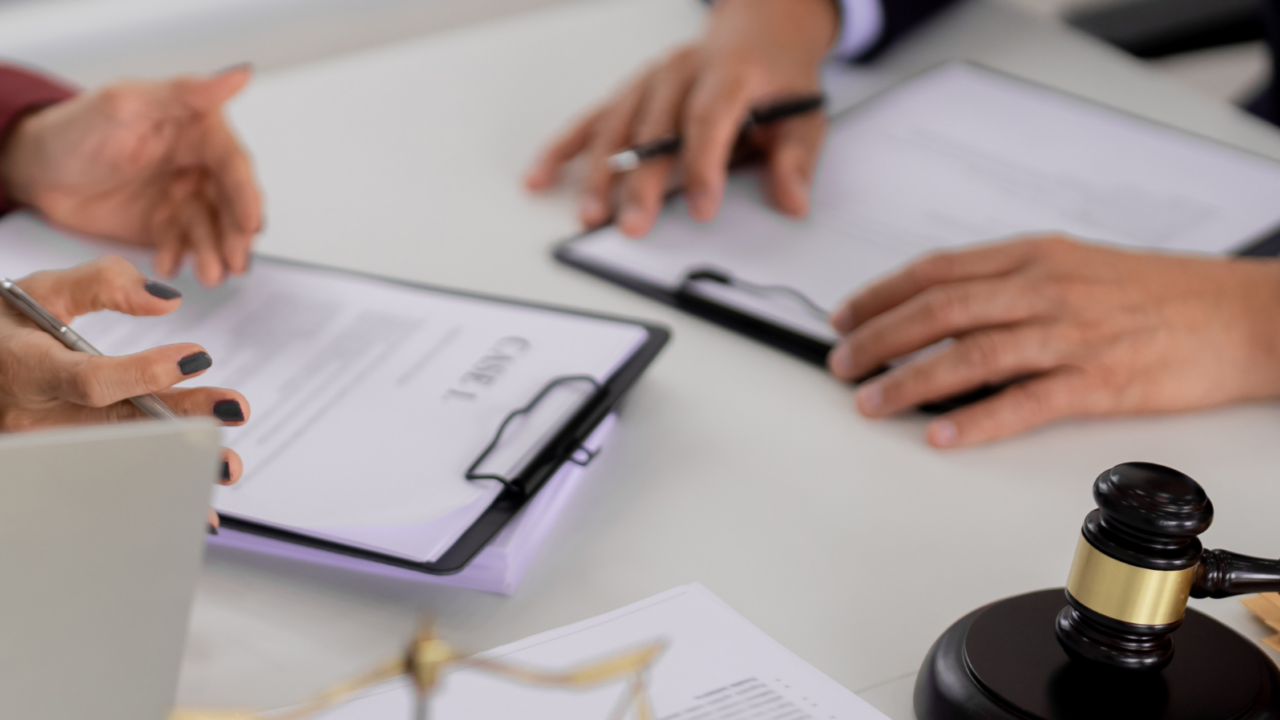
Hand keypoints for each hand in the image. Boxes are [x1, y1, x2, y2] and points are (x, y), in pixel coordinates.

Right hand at [0, 256, 249, 525]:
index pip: (91, 381)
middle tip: (234, 414)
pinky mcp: (61, 463)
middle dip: (181, 423)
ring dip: (178, 465)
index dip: (146, 372)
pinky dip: (157, 488)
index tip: (199, 357)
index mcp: (29, 370)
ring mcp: (48, 448)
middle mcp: (37, 417)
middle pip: (119, 425)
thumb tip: (167, 300)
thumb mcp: (45, 290)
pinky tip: (198, 505)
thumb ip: (104, 282)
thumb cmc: (10, 328)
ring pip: (121, 458)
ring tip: (226, 466)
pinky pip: (114, 475)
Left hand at [2, 67, 262, 287]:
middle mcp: (197, 164)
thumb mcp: (126, 105)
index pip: (233, 164)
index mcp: (197, 130)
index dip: (246, 195)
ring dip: (213, 252)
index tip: (251, 223)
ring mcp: (182, 197)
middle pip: (231, 203)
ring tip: (207, 274)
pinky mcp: (165, 226)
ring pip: (212, 229)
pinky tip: (169, 264)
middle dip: (235, 235)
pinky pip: (184, 246)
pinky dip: (181, 257)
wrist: (35, 171)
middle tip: (233, 260)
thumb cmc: (73, 129)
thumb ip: (184, 93)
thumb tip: (238, 75)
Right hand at [525, 0, 836, 236]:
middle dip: (642, 181)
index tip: (704, 209)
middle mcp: (682, 71)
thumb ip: (796, 159)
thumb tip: (794, 202)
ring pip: (617, 125)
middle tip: (634, 225)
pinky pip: (591, 119)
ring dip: (599, 172)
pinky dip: (564, 148)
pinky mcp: (630, 92)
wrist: (759, 29)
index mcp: (729, 72)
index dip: (704, 165)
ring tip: (589, 214)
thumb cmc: (776, 78)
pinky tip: (540, 176)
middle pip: (655, 128)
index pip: (710, 118)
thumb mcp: (804, 114)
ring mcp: (650, 79)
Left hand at [826, 236, 1279, 447]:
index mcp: (1035, 256)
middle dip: (878, 339)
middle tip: (841, 364)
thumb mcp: (1077, 266)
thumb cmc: (1160, 293)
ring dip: (910, 381)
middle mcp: (1045, 289)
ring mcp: (1071, 335)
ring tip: (871, 401)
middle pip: (939, 310)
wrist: (1242, 316)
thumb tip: (944, 308)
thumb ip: (1012, 281)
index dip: (881, 295)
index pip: (936, 271)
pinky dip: (976, 421)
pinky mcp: (1098, 382)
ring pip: (970, 355)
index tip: (845, 318)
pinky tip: (941, 436)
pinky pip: (1023, 403)